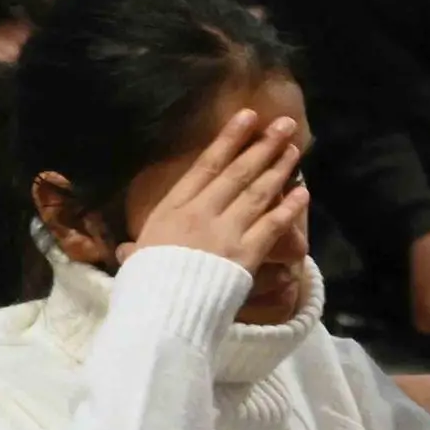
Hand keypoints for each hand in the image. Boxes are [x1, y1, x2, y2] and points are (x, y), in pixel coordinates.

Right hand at [122, 109, 309, 274]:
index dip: (229, 139)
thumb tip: (126, 252)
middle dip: (262, 145)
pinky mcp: (246, 253)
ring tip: (294, 149)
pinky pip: (272, 225)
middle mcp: (202, 212)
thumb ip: (136, 250)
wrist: (162, 312)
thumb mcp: (135, 259)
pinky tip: (303, 192)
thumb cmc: (144, 286)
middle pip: (238, 172)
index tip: (247, 117)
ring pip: (258, 192)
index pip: (206, 165)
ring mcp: (226, 231)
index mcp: (173, 208)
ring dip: (279, 169)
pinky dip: (289, 208)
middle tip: (283, 124)